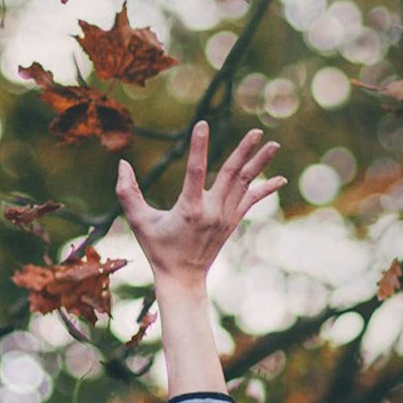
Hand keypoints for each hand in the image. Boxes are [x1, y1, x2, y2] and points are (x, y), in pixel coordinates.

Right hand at [116, 121, 283, 289]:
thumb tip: (122, 164)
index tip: (202, 125)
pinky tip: (281, 179)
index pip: (195, 171)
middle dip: (244, 151)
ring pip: (245, 184)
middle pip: (231, 174)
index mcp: (189, 209)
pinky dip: (265, 189)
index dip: (198, 146)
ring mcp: (226, 217)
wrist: (182, 277)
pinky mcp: (232, 222)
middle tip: (257, 132)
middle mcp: (212, 211)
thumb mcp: (138, 221)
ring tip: (273, 145)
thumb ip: (127, 192)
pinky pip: (251, 201)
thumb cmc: (157, 248)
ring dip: (259, 164)